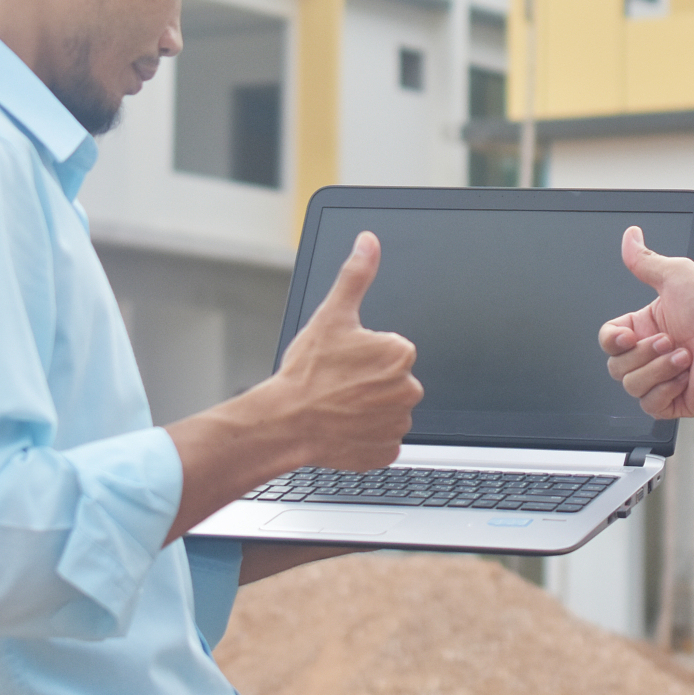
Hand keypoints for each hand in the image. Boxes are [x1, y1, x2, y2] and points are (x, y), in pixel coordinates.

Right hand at [163, 232, 420, 542]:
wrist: (285, 422)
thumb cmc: (306, 371)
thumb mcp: (331, 314)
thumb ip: (356, 275)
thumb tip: (369, 243)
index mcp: (399, 353)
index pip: (392, 350)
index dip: (366, 354)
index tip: (344, 361)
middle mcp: (408, 389)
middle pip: (393, 380)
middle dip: (370, 381)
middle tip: (338, 384)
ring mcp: (398, 423)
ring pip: (388, 409)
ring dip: (368, 408)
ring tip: (337, 405)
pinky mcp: (386, 451)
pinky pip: (381, 438)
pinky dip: (366, 434)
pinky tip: (342, 426)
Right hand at [598, 225, 693, 419]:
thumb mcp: (674, 276)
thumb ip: (644, 260)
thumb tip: (630, 236)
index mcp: (643, 329)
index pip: (608, 341)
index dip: (612, 341)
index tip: (629, 336)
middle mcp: (649, 355)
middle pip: (615, 367)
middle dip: (643, 354)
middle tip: (670, 341)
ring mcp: (661, 379)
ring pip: (632, 386)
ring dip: (659, 370)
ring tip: (685, 356)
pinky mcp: (674, 401)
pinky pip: (650, 405)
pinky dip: (666, 390)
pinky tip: (685, 376)